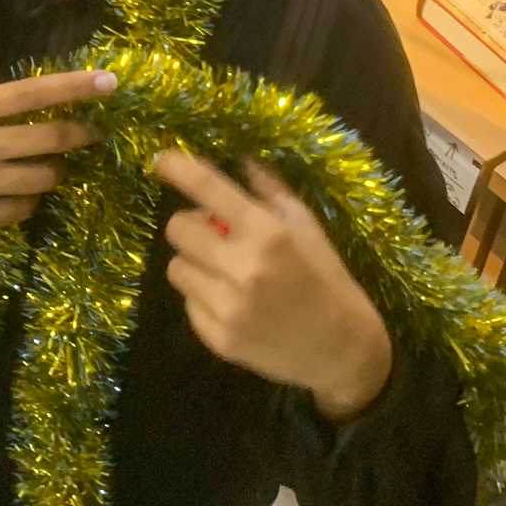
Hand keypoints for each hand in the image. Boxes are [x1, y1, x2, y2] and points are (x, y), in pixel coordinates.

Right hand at [0, 70, 115, 263]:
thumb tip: (22, 103)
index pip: (33, 93)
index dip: (75, 87)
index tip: (109, 82)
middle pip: (53, 139)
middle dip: (81, 135)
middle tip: (91, 133)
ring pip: (46, 178)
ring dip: (53, 171)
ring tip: (45, 167)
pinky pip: (24, 210)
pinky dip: (28, 201)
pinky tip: (15, 194)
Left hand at [156, 151, 392, 423]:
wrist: (343, 349)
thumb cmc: (326, 277)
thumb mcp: (306, 226)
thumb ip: (268, 190)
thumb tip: (239, 156)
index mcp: (267, 232)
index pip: (207, 188)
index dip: (177, 168)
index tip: (162, 160)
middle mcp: (243, 267)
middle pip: (177, 229)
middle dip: (191, 227)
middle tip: (215, 236)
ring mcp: (229, 307)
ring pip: (176, 268)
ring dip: (195, 264)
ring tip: (225, 272)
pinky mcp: (219, 339)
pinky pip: (187, 304)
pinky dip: (204, 299)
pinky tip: (233, 303)